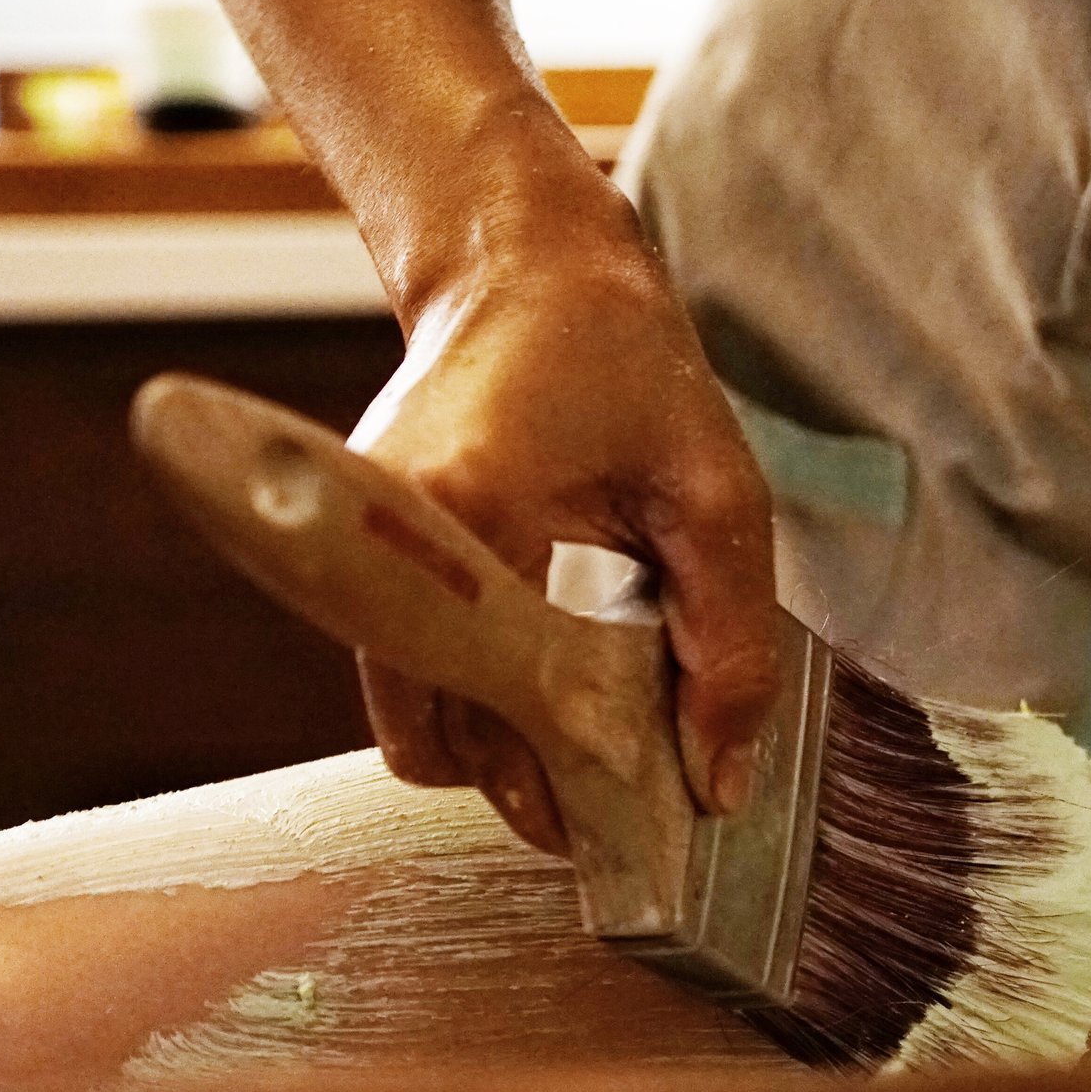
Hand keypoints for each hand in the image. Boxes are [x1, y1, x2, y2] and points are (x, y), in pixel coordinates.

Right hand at [349, 211, 777, 851]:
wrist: (530, 271)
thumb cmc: (630, 368)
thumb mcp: (717, 500)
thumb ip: (728, 645)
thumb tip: (717, 784)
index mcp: (463, 509)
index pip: (477, 715)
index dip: (552, 788)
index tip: (627, 820)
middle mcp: (384, 535)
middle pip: (438, 736)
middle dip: (527, 779)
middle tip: (623, 786)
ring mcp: (362, 545)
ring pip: (421, 712)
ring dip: (504, 738)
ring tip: (599, 724)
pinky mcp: (370, 552)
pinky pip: (416, 665)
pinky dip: (483, 690)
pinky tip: (559, 670)